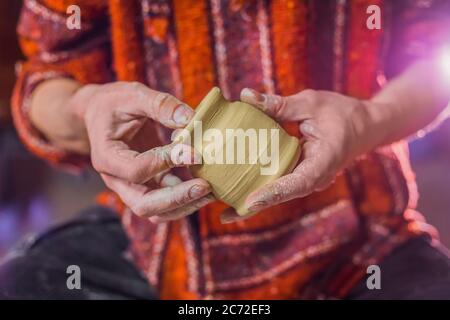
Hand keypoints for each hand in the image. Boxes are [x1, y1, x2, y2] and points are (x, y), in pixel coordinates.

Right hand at [70, 81, 212, 221]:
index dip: (166, 163)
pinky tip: (205, 185)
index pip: (136, 170)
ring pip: (156, 211)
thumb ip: (160, 104)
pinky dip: (185, 198)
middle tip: (205, 186)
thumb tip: (191, 119)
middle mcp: (116, 179)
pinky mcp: (147, 185)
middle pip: (143, 204)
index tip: (195, 153)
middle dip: (176, 199)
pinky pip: (165, 202)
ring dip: (184, 204)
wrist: (100, 114)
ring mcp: (131, 186)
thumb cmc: (114, 102)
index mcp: (106, 156)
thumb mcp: (133, 95)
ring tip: (211, 190)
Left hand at [236, 88, 373, 214]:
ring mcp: (309, 178)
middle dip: (255, 205)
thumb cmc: (342, 113)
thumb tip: (245, 96)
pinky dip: (260, 188)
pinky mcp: (301, 174)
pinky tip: (238, 191)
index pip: (297, 182)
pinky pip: (280, 184)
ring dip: (254, 201)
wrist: (365, 127)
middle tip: (226, 213)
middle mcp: (316, 176)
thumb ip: (279, 104)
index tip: (250, 201)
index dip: (273, 193)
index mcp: (323, 160)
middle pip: (283, 195)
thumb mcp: (311, 103)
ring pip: (280, 193)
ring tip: (225, 209)